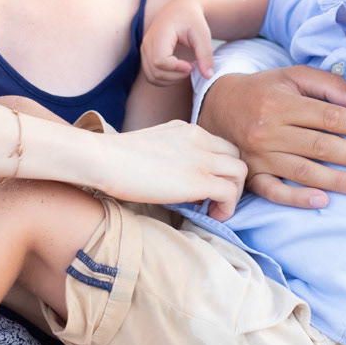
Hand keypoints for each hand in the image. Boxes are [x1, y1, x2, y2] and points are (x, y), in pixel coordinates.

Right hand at [98, 121, 246, 217]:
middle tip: (216, 199)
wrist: (105, 159)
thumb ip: (172, 151)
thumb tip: (177, 173)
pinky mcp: (198, 180)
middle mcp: (200, 139)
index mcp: (188, 129)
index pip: (222, 145)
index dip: (221, 167)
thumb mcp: (154, 143)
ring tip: (215, 209)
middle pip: (237, 156)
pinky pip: (230, 193)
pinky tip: (211, 216)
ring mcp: (201, 158)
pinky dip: (227, 207)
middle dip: (233, 179)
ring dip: (234, 194)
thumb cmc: (117, 156)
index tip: (208, 185)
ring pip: (241, 172)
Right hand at [140, 0, 211, 84]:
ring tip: (185, 69)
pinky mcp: (145, 56)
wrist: (180, 9)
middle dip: (176, 76)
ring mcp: (144, 50)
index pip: (160, 61)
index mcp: (160, 34)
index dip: (176, 68)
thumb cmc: (192, 20)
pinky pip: (151, 75)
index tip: (192, 65)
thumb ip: (205, 55)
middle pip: (155, 72)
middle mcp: (147, 42)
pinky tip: (178, 70)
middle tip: (192, 67)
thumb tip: (209, 76)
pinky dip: (165, 79)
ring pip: (152, 77)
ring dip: (171, 80)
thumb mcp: (202, 34)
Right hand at [196, 66, 345, 208]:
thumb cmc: (263, 90)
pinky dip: (297, 198)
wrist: (216, 106)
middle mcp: (269, 130)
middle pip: (321, 146)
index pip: (330, 117)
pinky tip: (322, 201)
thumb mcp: (292, 76)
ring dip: (337, 181)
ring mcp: (259, 155)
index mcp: (283, 103)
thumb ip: (328, 84)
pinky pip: (273, 191)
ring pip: (303, 171)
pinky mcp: (250, 175)